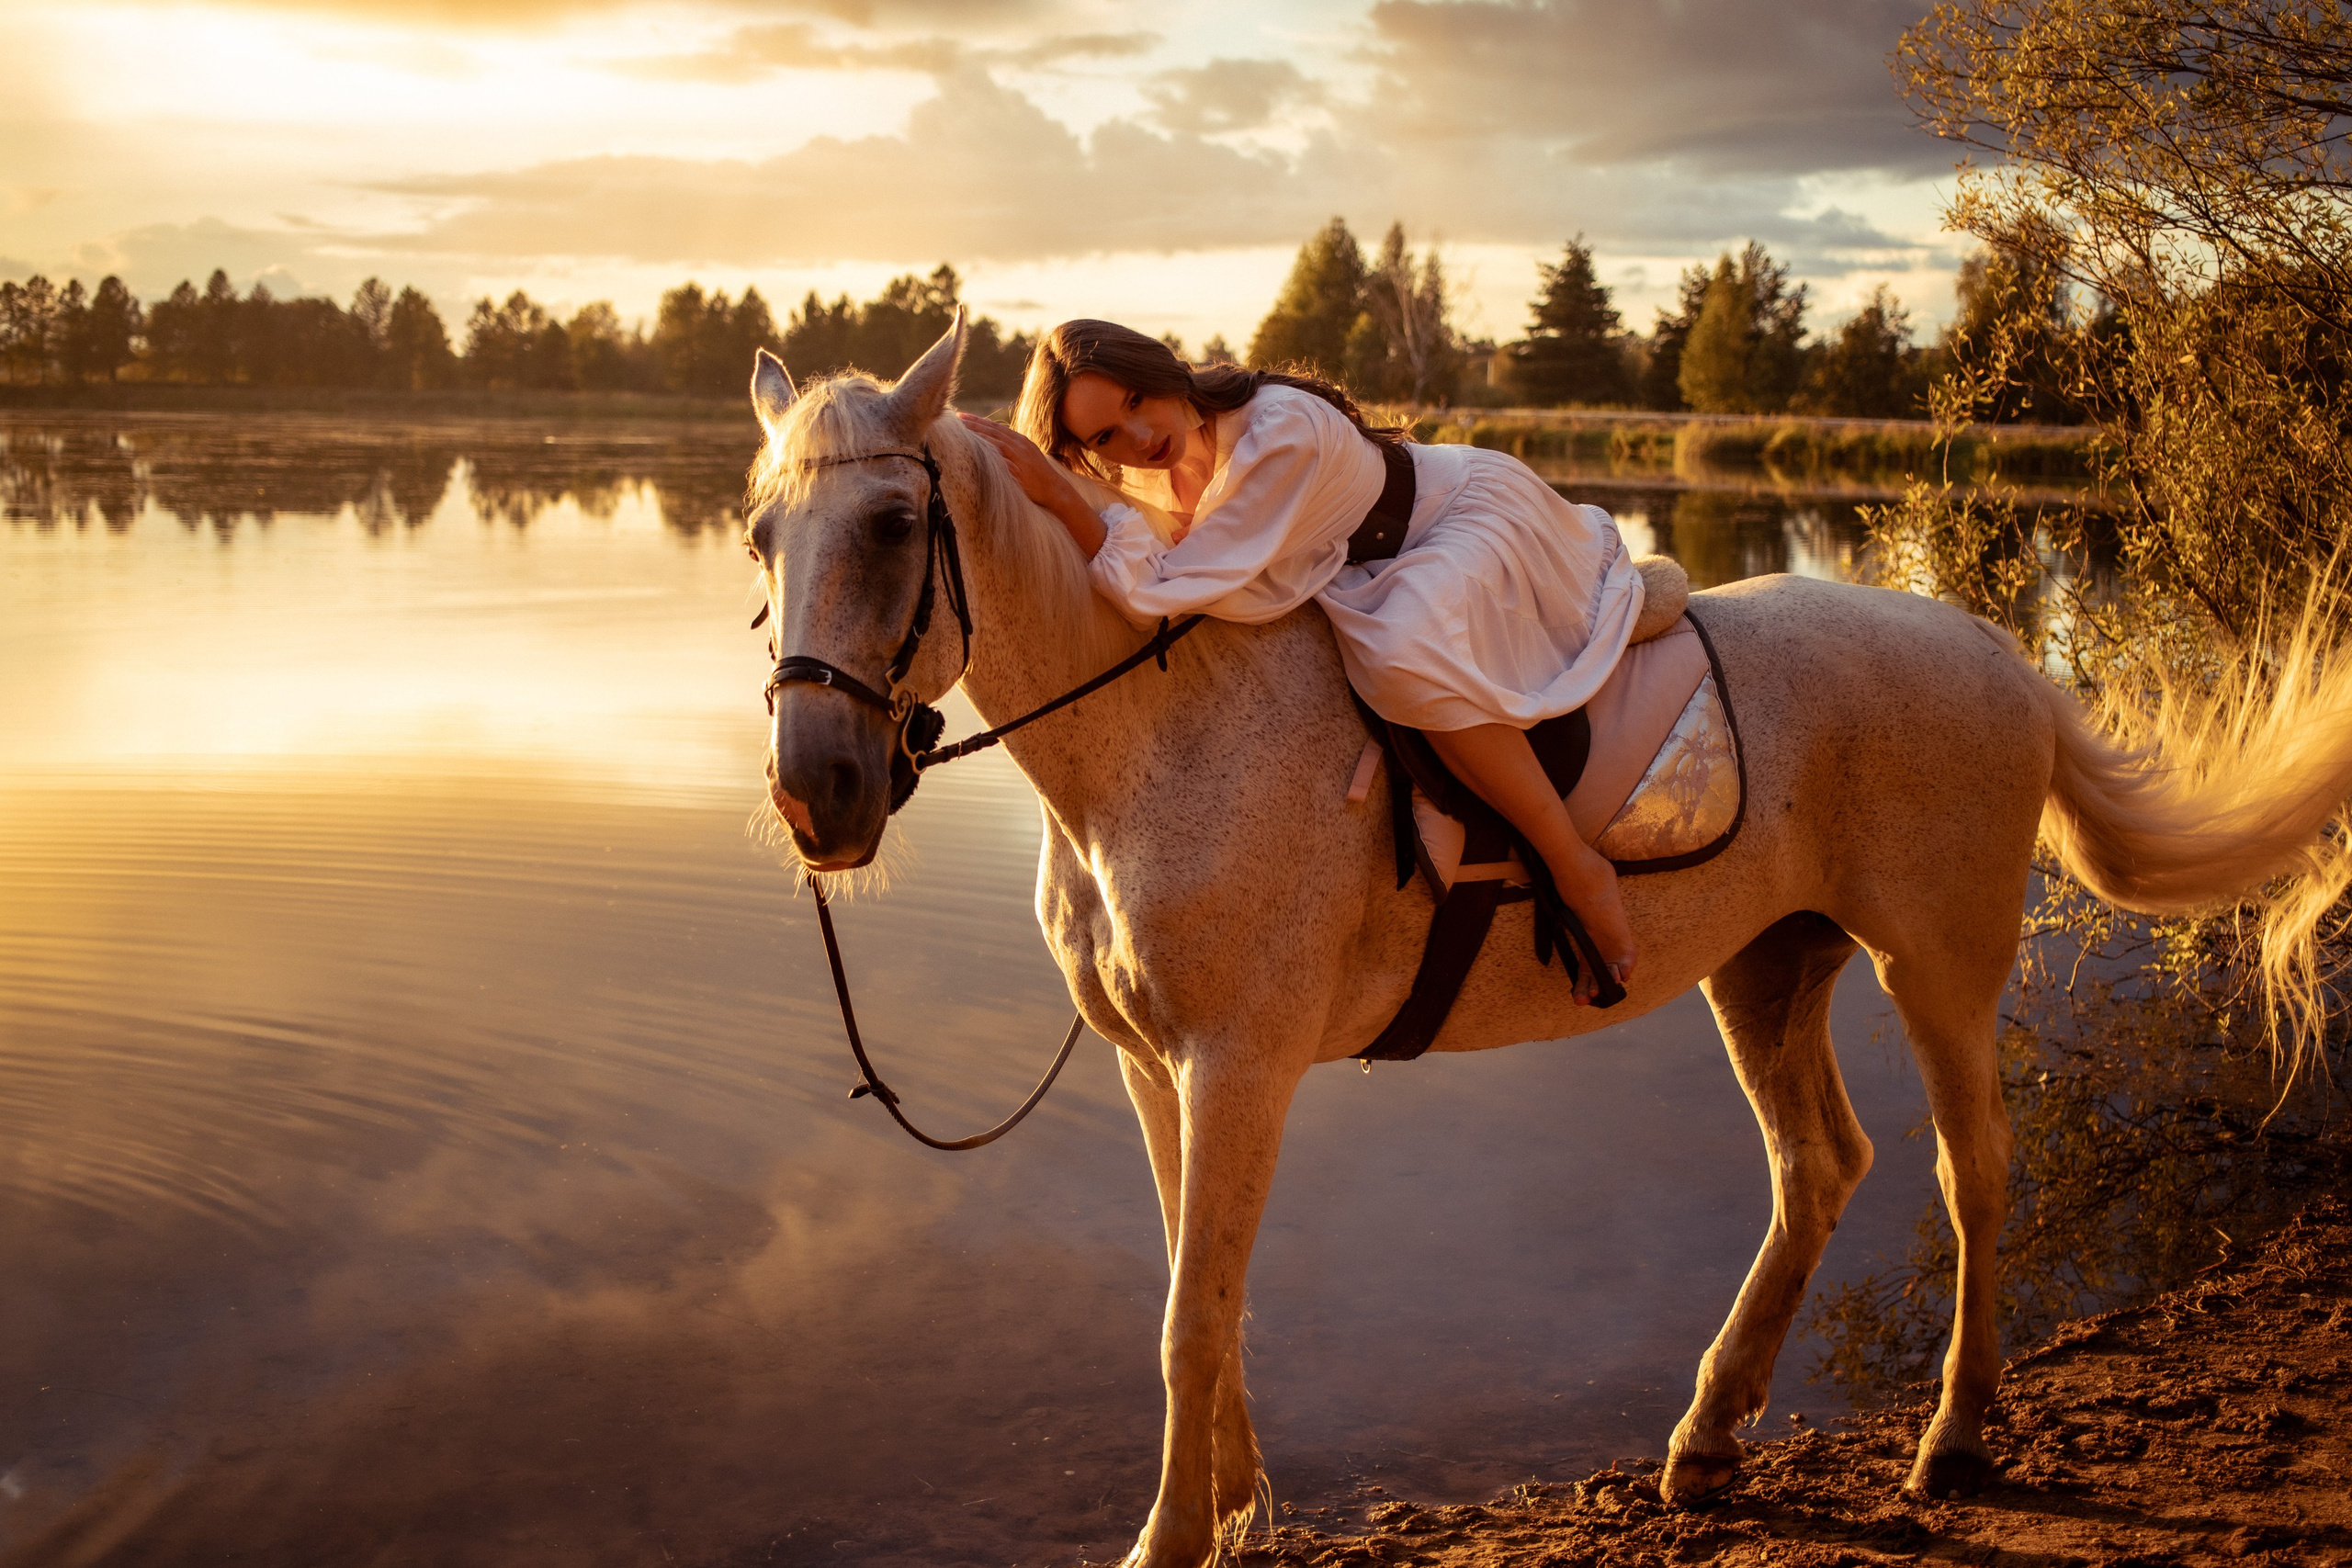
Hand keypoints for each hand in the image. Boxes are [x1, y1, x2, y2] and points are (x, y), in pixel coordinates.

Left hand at [957, 412, 1106, 558]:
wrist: (1056, 491)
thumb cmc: (1040, 480)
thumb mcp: (1027, 461)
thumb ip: (1013, 455)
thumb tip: (997, 454)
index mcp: (1021, 441)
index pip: (997, 428)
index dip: (980, 421)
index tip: (964, 417)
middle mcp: (1020, 444)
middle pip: (993, 429)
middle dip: (975, 422)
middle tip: (957, 417)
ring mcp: (1019, 453)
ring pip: (994, 438)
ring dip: (977, 431)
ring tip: (961, 428)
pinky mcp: (1019, 465)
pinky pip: (1000, 453)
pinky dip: (987, 446)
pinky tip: (975, 443)